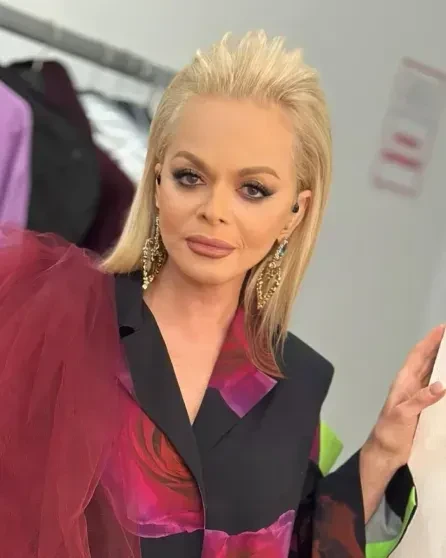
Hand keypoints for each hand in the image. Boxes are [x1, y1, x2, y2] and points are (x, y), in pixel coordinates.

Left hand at [367, 325, 445, 470]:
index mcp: (404, 382)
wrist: (385, 452)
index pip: (418, 356)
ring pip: (432, 372)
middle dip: (439, 347)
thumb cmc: (389, 431)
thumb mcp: (402, 414)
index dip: (429, 341)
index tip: (441, 328)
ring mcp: (418, 395)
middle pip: (426, 360)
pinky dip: (445, 381)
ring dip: (443, 362)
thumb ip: (419, 400)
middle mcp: (411, 385)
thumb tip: (440, 385)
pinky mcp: (424, 407)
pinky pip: (436, 388)